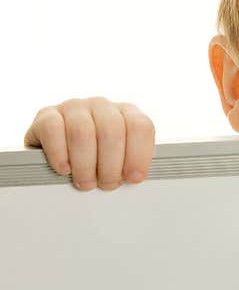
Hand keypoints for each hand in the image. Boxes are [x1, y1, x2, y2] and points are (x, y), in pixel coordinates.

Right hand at [23, 97, 155, 190]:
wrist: (57, 148)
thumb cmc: (96, 155)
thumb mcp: (120, 156)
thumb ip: (130, 162)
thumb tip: (135, 178)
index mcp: (126, 112)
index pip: (140, 126)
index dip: (138, 154)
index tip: (133, 177)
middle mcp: (102, 106)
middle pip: (112, 131)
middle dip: (111, 165)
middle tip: (107, 184)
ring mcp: (74, 107)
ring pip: (82, 132)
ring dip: (85, 165)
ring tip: (86, 182)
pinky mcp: (47, 115)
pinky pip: (53, 130)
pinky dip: (60, 154)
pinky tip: (64, 169)